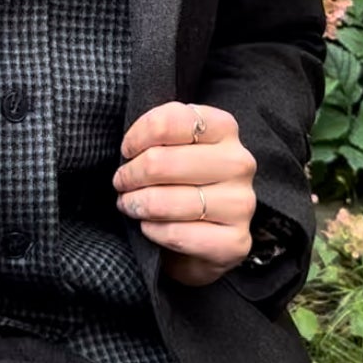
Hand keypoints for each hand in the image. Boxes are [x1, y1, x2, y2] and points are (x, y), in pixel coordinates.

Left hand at [113, 101, 256, 287]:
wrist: (205, 236)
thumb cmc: (181, 181)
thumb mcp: (174, 146)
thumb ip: (159, 135)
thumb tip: (130, 149)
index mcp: (224, 129)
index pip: (172, 120)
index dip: (138, 136)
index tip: (127, 151)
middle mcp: (239, 162)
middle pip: (163, 162)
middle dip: (131, 175)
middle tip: (121, 183)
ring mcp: (241, 204)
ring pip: (169, 201)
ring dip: (138, 204)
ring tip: (129, 204)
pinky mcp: (235, 241)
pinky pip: (179, 234)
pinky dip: (154, 231)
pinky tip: (148, 227)